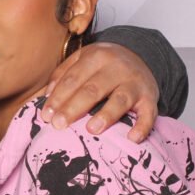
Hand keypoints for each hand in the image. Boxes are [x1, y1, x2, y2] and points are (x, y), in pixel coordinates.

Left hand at [41, 42, 158, 142]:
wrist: (141, 56)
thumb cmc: (104, 65)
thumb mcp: (82, 59)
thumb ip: (62, 74)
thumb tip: (45, 97)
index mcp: (96, 56)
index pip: (73, 79)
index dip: (58, 97)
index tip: (46, 116)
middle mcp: (117, 67)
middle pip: (92, 89)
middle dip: (73, 108)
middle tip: (58, 125)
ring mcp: (135, 83)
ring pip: (120, 99)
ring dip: (106, 115)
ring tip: (91, 130)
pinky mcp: (150, 98)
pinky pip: (148, 114)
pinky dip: (143, 126)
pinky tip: (132, 138)